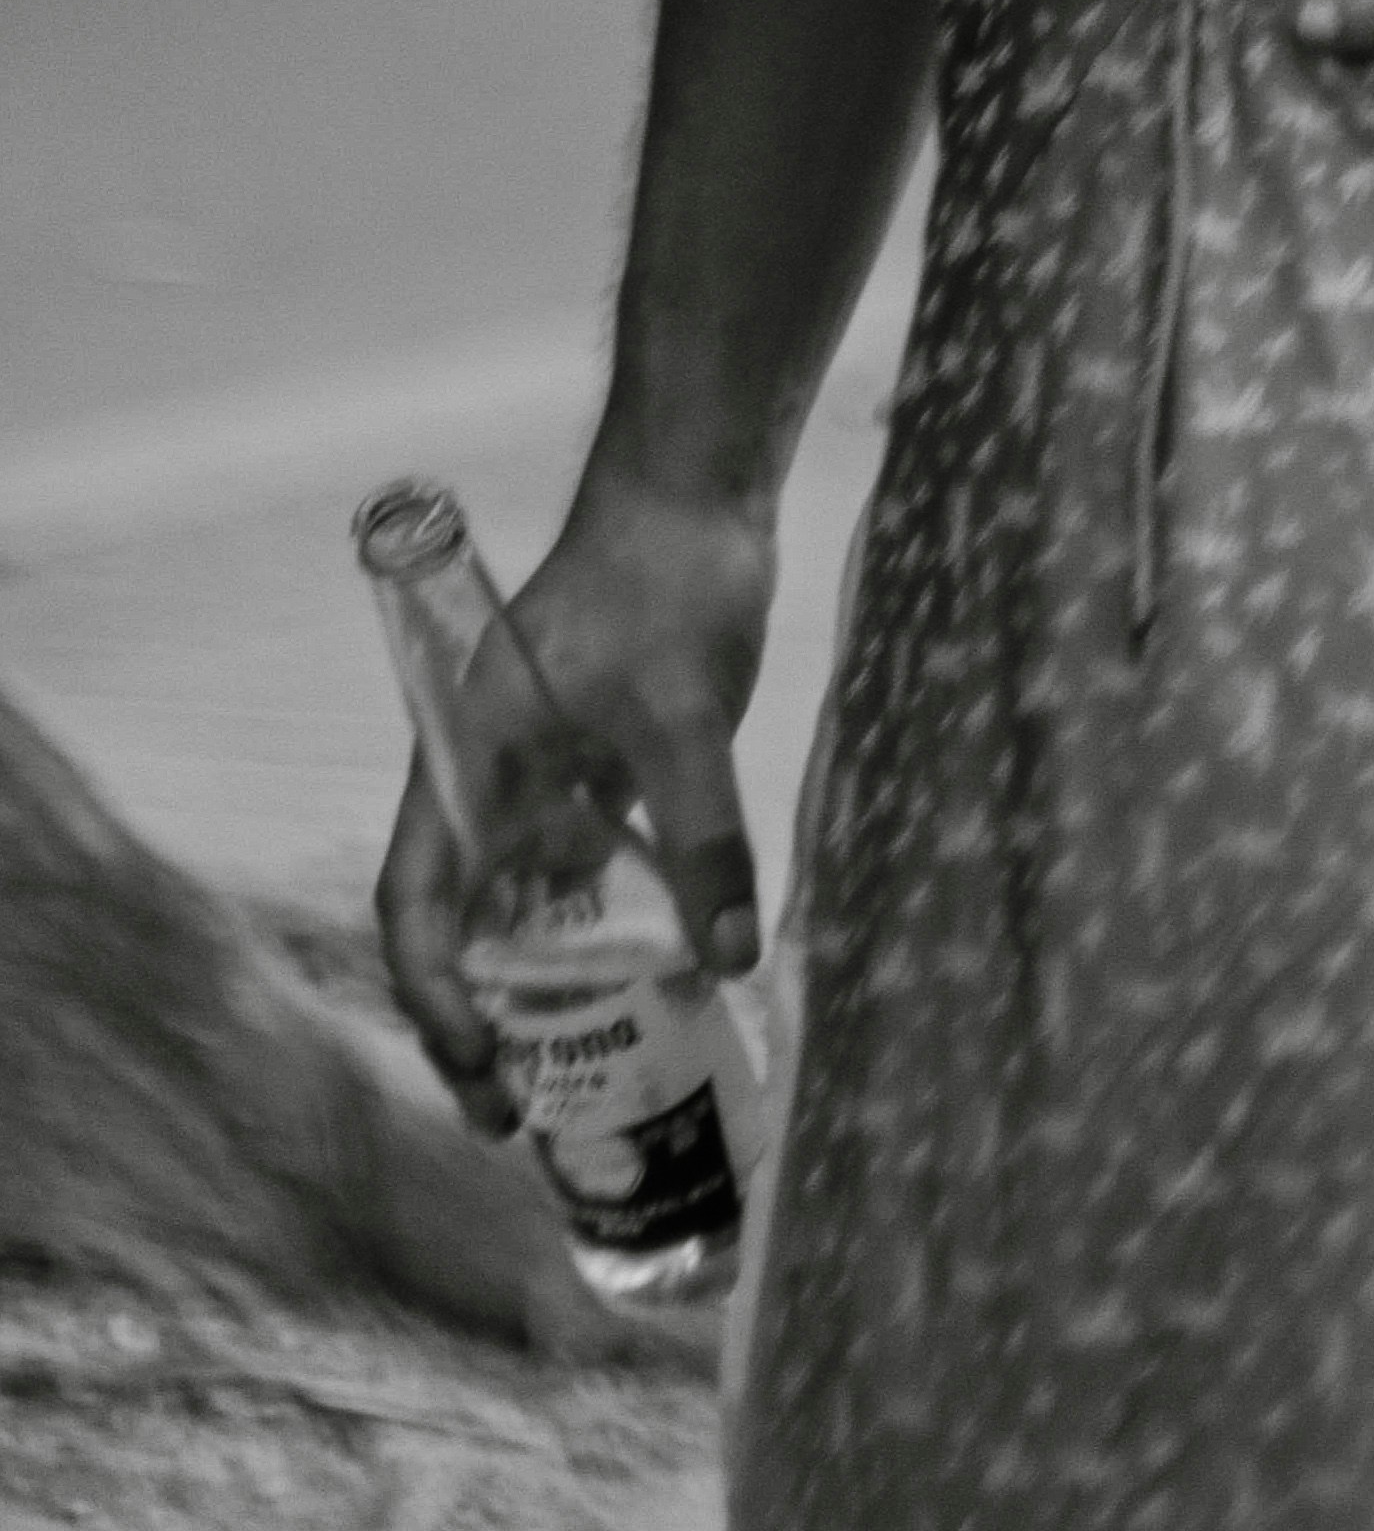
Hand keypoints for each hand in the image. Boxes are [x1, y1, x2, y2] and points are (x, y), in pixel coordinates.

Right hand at [375, 468, 776, 1127]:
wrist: (699, 483)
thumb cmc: (664, 579)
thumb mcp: (683, 713)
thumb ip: (703, 833)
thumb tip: (729, 957)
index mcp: (466, 763)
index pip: (418, 905)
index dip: (435, 997)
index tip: (480, 1071)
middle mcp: (490, 776)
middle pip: (459, 921)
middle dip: (478, 1021)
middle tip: (523, 1116)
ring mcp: (544, 768)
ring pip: (521, 898)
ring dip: (537, 982)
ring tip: (580, 1075)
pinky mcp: (601, 756)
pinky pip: (584, 863)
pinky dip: (601, 924)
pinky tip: (651, 976)